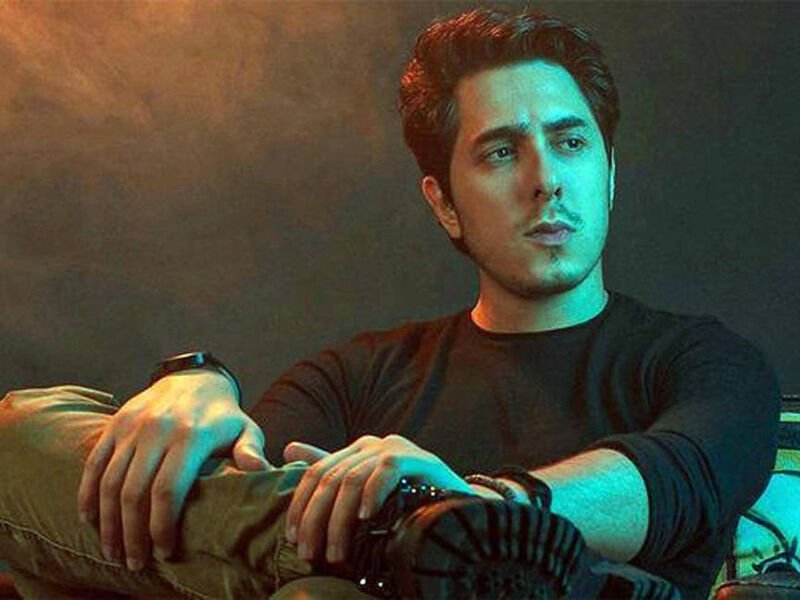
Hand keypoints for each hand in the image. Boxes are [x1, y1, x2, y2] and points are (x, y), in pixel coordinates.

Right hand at [77, 369, 272, 571]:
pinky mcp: (115, 425)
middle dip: (132, 534)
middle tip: (135, 563)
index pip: (168, 490)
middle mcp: (157, 430)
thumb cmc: (223, 416)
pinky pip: (93, 464)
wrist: (194, 379)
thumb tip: (261, 470)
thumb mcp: (245, 428)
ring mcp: (132, 427)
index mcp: (191, 435)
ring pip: (110, 482)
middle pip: (134, 492)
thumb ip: (251, 450)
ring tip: (113, 552)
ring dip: (108, 523)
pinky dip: (88, 495)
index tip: (165, 551)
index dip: (162, 525)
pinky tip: (91, 521)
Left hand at [282, 435, 478, 565]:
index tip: (293, 539)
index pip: (316, 473)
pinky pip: (386, 470)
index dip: (301, 506)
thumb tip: (288, 448)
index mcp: (355, 450)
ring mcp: (394, 447)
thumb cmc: (407, 501)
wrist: (459, 507)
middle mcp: (370, 444)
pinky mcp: (416, 457)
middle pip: (330, 478)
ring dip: (339, 520)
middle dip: (315, 520)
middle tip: (311, 554)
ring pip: (352, 479)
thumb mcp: (365, 492)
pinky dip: (372, 494)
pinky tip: (365, 518)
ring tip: (337, 552)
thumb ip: (330, 470)